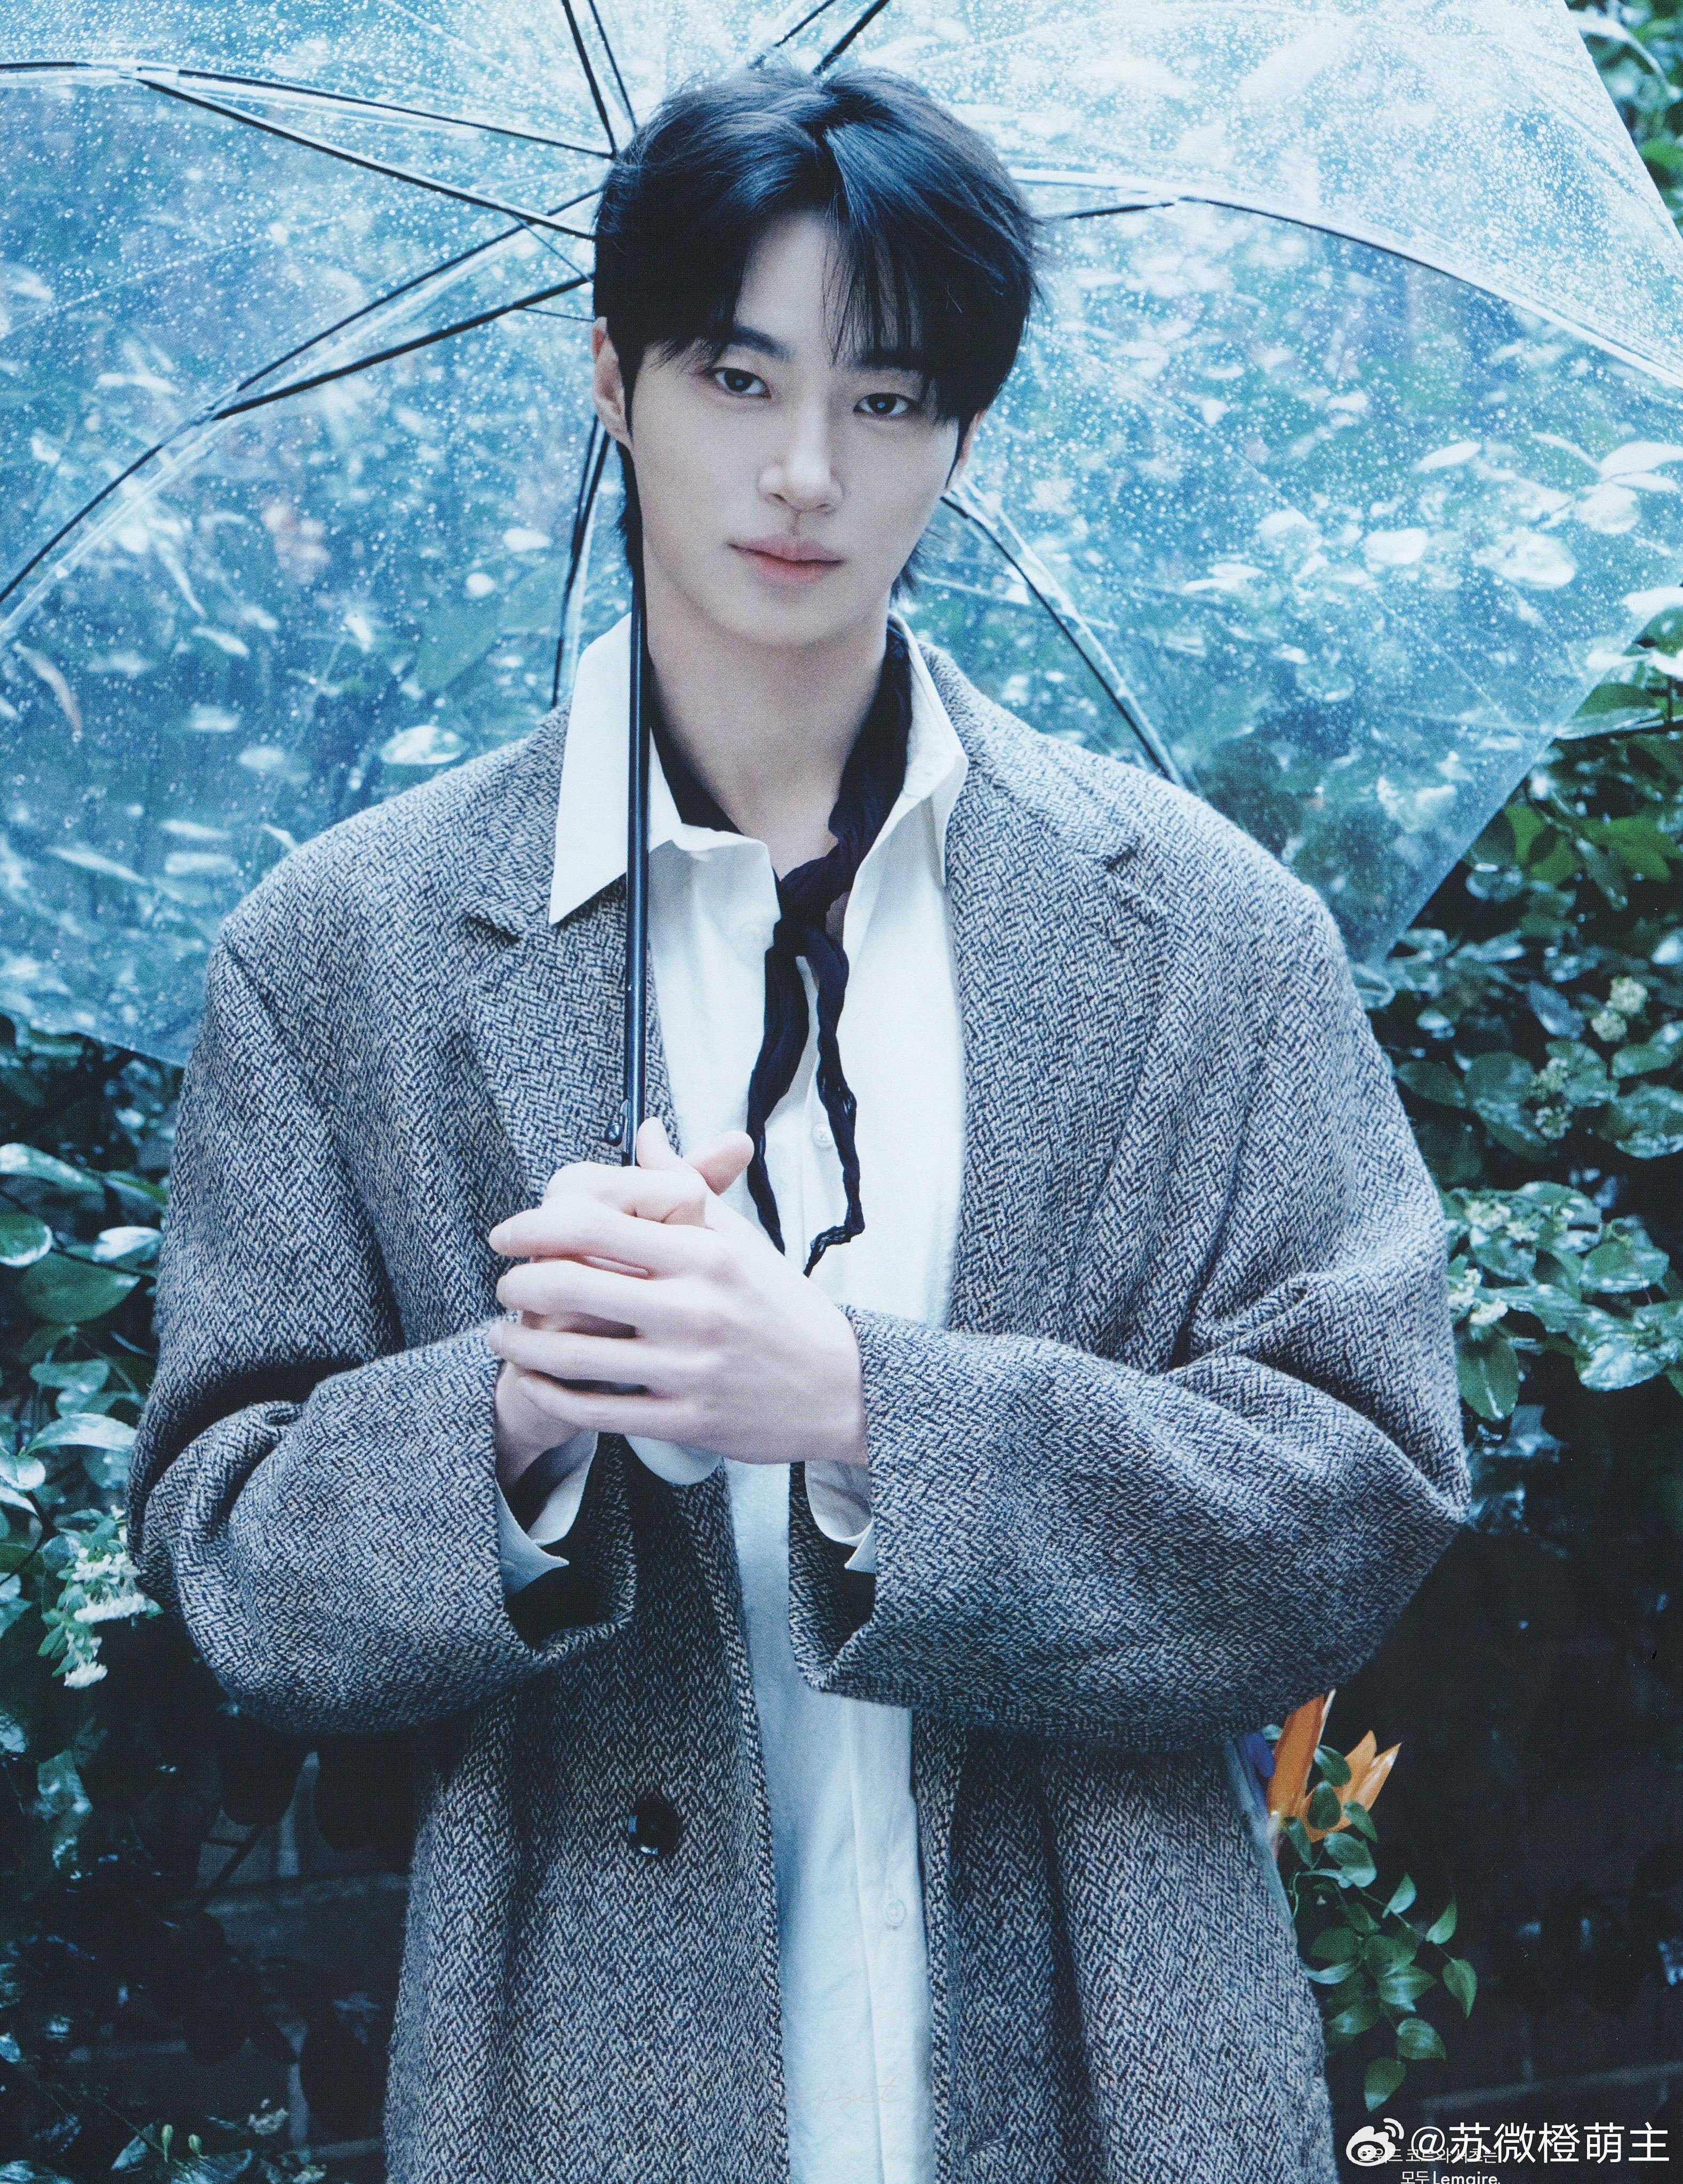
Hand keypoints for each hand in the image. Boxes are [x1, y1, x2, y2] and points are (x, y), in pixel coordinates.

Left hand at [484, 1119, 867, 1480]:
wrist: (843, 1387)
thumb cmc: (784, 1307)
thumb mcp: (741, 1238)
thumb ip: (684, 1186)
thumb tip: (647, 1132)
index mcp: (704, 1253)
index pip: (595, 1223)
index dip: (534, 1225)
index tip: (509, 1232)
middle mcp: (693, 1307)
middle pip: (570, 1284)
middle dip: (518, 1282)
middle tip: (505, 1282)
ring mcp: (687, 1366)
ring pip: (572, 1355)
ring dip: (520, 1345)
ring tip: (502, 1335)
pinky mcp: (684, 1419)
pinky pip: (596, 1410)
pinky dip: (552, 1396)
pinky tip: (537, 1382)